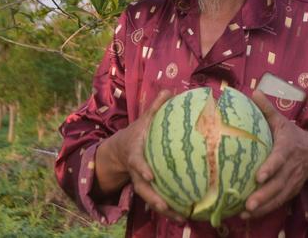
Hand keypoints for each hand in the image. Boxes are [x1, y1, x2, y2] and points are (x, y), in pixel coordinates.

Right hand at [98, 90, 184, 222]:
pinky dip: (172, 209)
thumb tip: (169, 89)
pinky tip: (188, 214)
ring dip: (166, 210)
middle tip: (167, 208)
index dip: (143, 169)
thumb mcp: (143, 120)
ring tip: (183, 218)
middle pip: (143, 190)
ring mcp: (142, 184)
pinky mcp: (150, 189)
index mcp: (135, 156)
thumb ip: (156, 107)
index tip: (151, 175)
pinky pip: (160, 201)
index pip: (137, 164)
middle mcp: (138, 173)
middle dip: (154, 200)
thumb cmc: (137, 134)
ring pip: (152, 201)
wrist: (120, 151)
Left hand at [241, 90, 307, 218]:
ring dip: (264, 206)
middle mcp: (291, 167)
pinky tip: (250, 215)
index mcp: (287, 148)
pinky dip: (266, 210)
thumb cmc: (291, 135)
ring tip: (246, 213)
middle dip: (264, 195)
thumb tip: (253, 92)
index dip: (270, 168)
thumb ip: (267, 109)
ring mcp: (293, 181)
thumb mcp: (282, 120)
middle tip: (248, 203)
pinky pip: (280, 202)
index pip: (279, 159)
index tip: (258, 176)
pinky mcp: (292, 191)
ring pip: (279, 196)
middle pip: (279, 184)